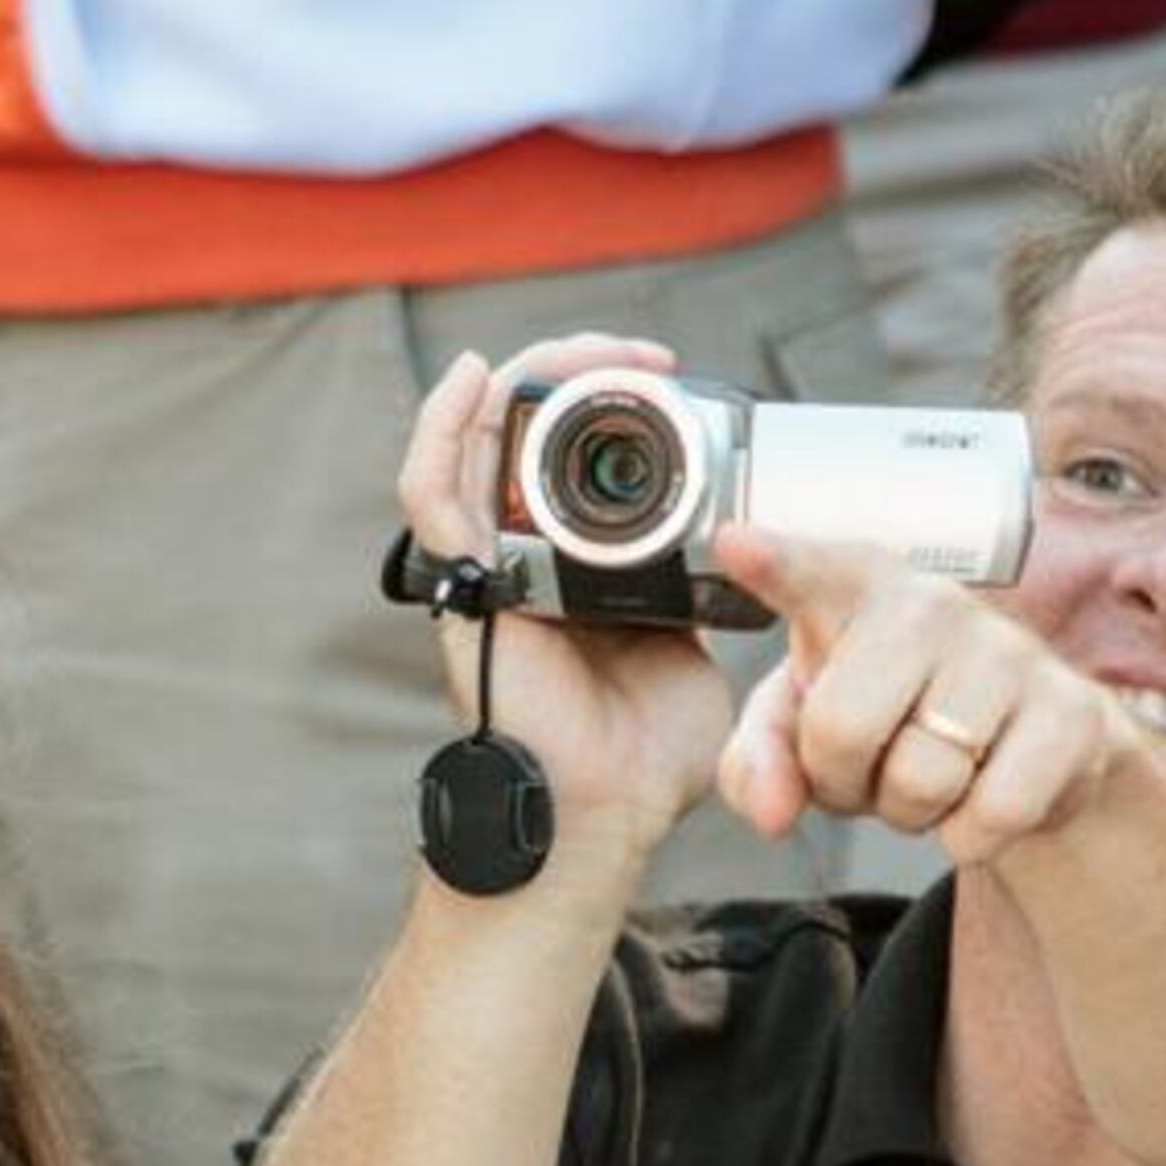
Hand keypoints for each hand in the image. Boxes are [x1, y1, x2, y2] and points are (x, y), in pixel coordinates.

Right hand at [399, 340, 735, 878]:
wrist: (606, 813)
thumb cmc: (641, 753)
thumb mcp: (690, 645)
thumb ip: (694, 594)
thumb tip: (732, 553)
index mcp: (574, 566)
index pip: (579, 456)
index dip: (620, 401)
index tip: (678, 381)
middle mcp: (521, 555)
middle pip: (527, 431)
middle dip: (582, 374)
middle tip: (645, 361)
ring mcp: (486, 565)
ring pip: (478, 442)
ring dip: (530, 382)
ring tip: (583, 353)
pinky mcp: (464, 583)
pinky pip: (433, 491)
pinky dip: (441, 427)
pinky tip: (471, 375)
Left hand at [710, 523, 1132, 866]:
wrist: (1022, 745)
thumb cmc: (893, 715)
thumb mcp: (804, 730)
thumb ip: (759, 761)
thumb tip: (771, 812)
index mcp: (855, 590)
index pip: (812, 572)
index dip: (776, 563)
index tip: (734, 544)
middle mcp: (933, 605)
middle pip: (843, 730)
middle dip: (843, 781)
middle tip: (869, 767)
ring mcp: (1009, 652)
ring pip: (922, 781)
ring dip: (911, 812)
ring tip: (929, 775)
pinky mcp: (1072, 712)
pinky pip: (995, 812)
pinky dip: (972, 835)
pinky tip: (982, 795)